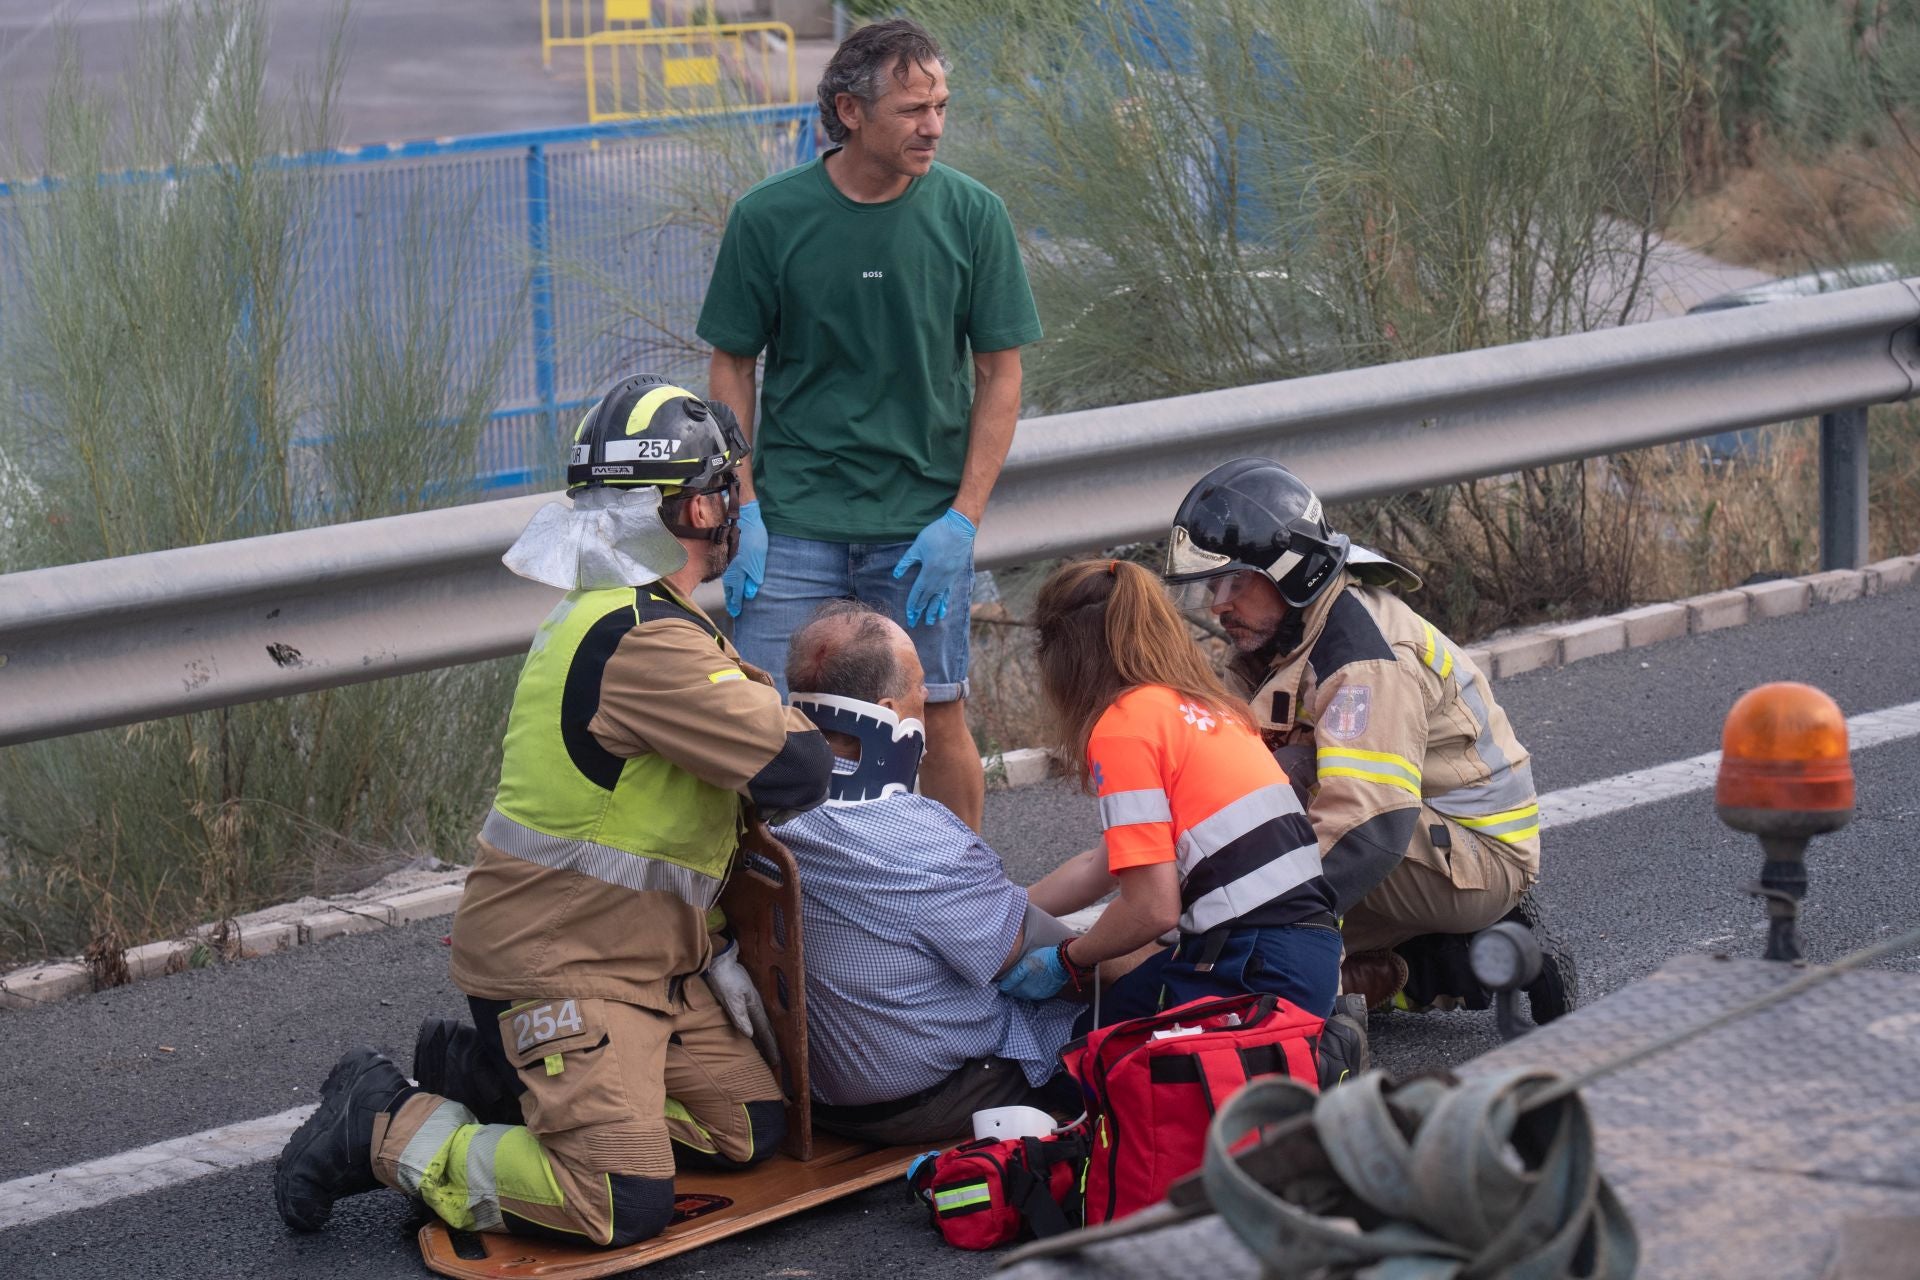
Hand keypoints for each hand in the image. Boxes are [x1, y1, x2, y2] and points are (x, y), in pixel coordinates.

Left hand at [706, 940, 781, 1070]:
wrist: (718, 960)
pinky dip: (757, 1028)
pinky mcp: (743, 998)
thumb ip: (740, 1016)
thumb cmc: (724, 979)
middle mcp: (755, 1005)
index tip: (776, 1062)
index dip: (771, 1046)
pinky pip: (753, 1018)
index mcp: (755, 1006)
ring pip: (761, 1023)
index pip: (766, 1031)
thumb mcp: (730, 998)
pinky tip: (753, 1031)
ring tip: (767, 1050)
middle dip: (771, 1044)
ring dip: (765, 1037)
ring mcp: (750, 1001)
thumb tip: (751, 1036)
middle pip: (766, 1028)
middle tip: (775, 1060)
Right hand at [722, 502, 767, 617]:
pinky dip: (730, 578)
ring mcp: (728, 562)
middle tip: (733, 609)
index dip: (736, 604)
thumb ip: (753, 578)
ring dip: (730, 589)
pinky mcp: (729, 554)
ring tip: (733, 597)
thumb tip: (749, 594)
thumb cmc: (752, 538)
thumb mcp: (758, 561)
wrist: (743, 517)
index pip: (736, 594)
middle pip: (730, 589)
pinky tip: (732, 579)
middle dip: (731, 599)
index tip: (736, 613)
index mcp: (736, 574)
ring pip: (728, 580)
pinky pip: (728, 571)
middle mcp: (729, 570)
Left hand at [891, 508, 975, 627]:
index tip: (909, 616)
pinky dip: (945, 601)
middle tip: (915, 623)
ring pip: (939, 598)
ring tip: (931, 621)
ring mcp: (948, 578)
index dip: (912, 605)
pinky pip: (948, 592)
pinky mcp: (955, 575)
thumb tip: (896, 575)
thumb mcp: (917, 546)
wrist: (960, 528)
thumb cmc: (937, 534)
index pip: (917, 593)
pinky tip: (944, 608)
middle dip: (920, 611)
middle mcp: (938, 579)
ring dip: (934, 610)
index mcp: (927, 572)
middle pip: (927, 599)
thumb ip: (906, 561)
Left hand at [997, 940, 1070, 999]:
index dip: (1005, 986)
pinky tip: (1032, 982)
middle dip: (1013, 988)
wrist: (1063, 961)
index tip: (1002, 981)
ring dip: (1022, 989)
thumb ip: (1014, 977)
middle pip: (1018, 993)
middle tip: (1009, 981)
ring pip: (1027, 994)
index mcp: (1025, 988)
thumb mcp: (1026, 964)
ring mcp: (1041, 994)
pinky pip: (1036, 993)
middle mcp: (1032, 994)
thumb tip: (1004, 986)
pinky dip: (1032, 989)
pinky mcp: (1049, 992)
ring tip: (1020, 982)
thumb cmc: (1043, 960)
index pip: (1010, 990)